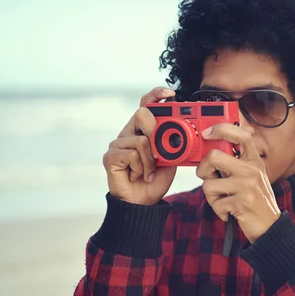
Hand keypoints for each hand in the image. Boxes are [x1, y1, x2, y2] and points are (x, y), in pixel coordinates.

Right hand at [103, 87, 176, 205]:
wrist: (144, 201)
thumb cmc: (156, 178)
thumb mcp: (172, 158)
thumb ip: (174, 142)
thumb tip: (184, 131)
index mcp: (143, 129)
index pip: (146, 105)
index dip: (156, 95)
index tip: (169, 94)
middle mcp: (128, 132)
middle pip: (141, 114)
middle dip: (156, 131)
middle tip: (160, 152)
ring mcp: (117, 144)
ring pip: (140, 140)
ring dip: (151, 160)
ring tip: (149, 172)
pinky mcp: (110, 157)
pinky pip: (131, 154)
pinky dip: (141, 168)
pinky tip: (138, 175)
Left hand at [196, 123, 280, 242]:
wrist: (270, 225)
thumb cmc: (256, 200)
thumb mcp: (252, 175)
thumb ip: (236, 162)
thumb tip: (211, 151)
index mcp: (254, 160)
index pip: (242, 135)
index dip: (222, 129)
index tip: (208, 133)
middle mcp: (251, 170)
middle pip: (214, 156)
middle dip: (203, 168)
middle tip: (208, 176)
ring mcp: (247, 186)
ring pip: (209, 184)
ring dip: (211, 196)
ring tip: (223, 199)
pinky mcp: (241, 203)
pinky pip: (215, 203)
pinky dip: (218, 209)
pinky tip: (228, 210)